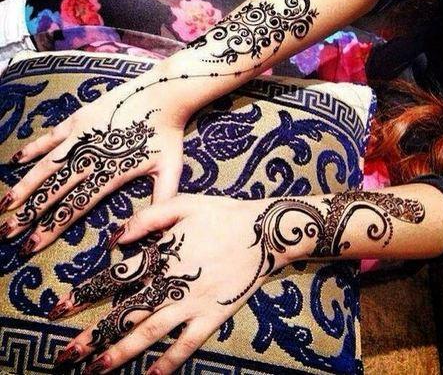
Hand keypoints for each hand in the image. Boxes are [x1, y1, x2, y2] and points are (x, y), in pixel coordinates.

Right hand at [0, 79, 184, 255]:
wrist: (164, 93)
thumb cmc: (169, 134)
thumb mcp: (171, 171)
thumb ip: (162, 202)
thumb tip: (156, 230)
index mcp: (111, 174)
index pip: (75, 206)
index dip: (52, 227)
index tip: (31, 244)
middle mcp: (91, 157)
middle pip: (54, 191)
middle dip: (29, 214)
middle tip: (6, 233)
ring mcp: (82, 136)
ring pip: (47, 167)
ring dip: (24, 187)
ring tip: (5, 206)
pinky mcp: (79, 118)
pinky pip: (51, 136)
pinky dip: (33, 149)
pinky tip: (15, 162)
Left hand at [48, 194, 287, 373]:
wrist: (264, 232)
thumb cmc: (222, 215)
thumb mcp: (183, 204)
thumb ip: (146, 219)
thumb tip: (115, 239)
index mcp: (161, 256)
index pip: (113, 278)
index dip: (83, 294)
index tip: (57, 309)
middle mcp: (170, 284)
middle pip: (124, 313)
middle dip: (92, 336)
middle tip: (65, 356)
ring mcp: (191, 303)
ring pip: (149, 333)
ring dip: (120, 353)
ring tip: (95, 370)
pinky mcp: (212, 316)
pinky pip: (187, 344)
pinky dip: (168, 362)